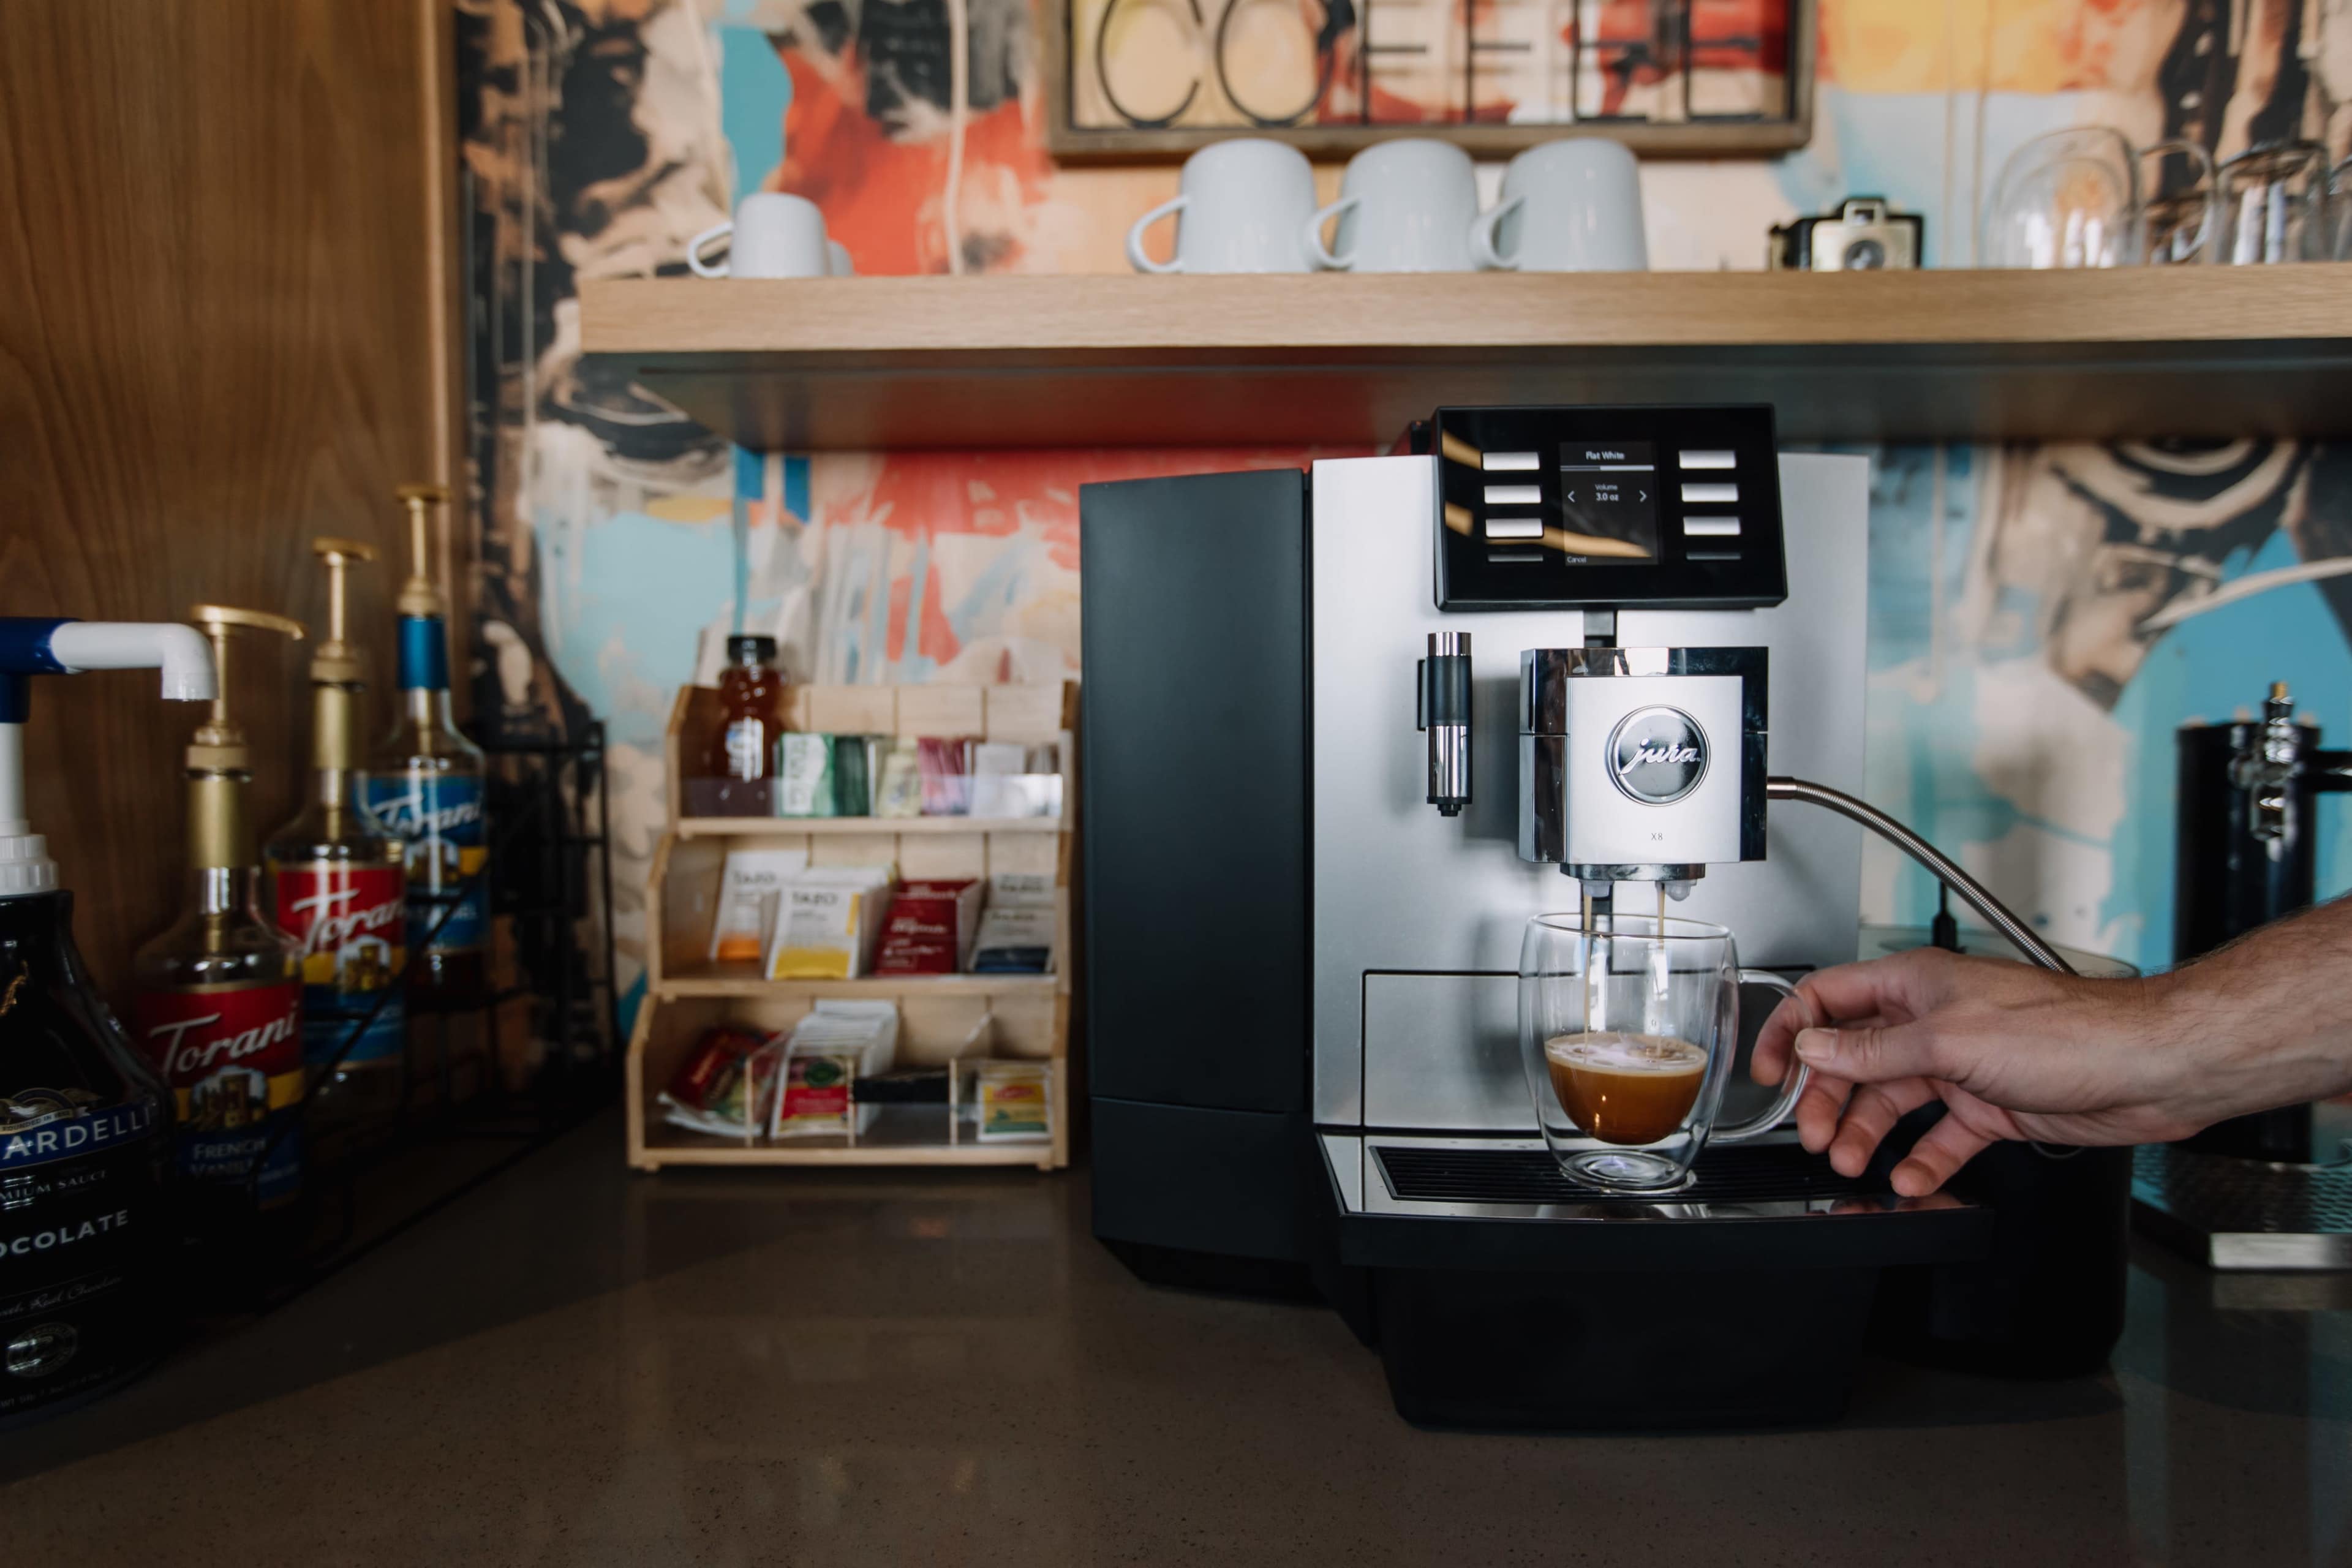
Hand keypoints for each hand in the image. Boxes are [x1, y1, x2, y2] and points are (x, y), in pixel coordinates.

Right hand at [1751, 948, 2209, 1196]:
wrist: (2146, 1068)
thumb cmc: (2066, 1032)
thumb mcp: (1947, 1040)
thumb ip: (1873, 1051)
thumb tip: (1814, 1050)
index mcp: (1916, 986)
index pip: (1829, 1000)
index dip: (1792, 1033)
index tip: (1770, 1073)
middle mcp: (1934, 1022)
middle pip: (1855, 1060)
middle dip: (1828, 1100)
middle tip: (1815, 1136)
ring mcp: (1962, 1065)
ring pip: (1893, 1102)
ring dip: (1869, 1135)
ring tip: (1854, 1163)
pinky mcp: (1992, 1105)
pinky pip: (1940, 1137)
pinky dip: (1922, 1159)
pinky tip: (1910, 1177)